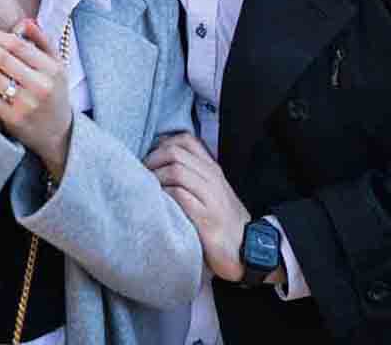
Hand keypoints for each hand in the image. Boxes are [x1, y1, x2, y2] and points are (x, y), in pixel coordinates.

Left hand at [0, 19, 73, 178]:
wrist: (58, 133)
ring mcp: (27, 103)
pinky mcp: (14, 119)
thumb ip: (42, 41)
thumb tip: (24, 21)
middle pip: (3, 59)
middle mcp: (40, 85)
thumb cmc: (54, 93)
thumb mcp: (57, 65)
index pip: (18, 45)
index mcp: (51, 68)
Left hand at [145, 132, 254, 282]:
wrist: (248, 250)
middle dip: (152, 160)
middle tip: (142, 174)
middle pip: (175, 153)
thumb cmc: (222, 221)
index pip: (186, 140)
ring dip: (155, 177)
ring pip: (176, 171)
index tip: (151, 159)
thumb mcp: (212, 192)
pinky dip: (164, 196)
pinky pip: (179, 196)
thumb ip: (194, 176)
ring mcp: (210, 197)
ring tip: (147, 189)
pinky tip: (159, 204)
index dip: (162, 144)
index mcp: (212, 169)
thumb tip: (161, 164)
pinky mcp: (206, 219)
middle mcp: (212, 178)